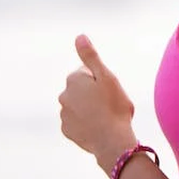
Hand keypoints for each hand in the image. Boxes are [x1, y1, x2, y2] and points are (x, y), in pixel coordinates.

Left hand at [58, 35, 137, 170]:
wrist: (111, 141)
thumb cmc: (114, 107)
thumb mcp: (106, 77)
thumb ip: (90, 56)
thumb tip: (79, 36)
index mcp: (74, 79)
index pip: (88, 72)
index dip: (102, 79)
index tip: (110, 89)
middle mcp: (64, 95)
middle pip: (82, 89)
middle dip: (94, 93)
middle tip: (110, 103)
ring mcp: (64, 114)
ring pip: (79, 106)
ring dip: (90, 108)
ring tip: (106, 117)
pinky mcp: (67, 130)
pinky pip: (77, 122)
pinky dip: (86, 123)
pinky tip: (98, 127)